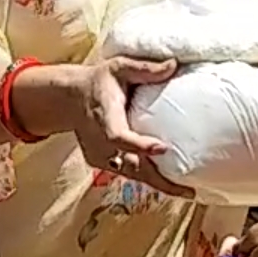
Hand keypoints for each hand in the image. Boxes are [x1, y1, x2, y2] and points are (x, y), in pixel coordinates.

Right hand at [74, 57, 191, 196]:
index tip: (162, 147)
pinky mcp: (101, 162)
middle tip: (188, 190)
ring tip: (187, 192)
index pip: (119, 137)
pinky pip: (127, 173)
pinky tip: (170, 183)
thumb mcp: (119, 67)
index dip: (139, 146)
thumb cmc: (99, 82)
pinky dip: (147, 178)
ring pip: (131, 174)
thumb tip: (174, 64)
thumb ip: (145, 68)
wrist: (70, 98)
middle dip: (159, 180)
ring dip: (158, 184)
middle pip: (131, 166)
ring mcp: (100, 156)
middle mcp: (101, 143)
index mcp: (105, 119)